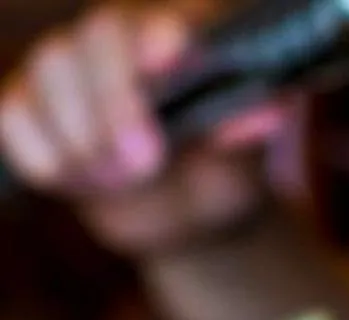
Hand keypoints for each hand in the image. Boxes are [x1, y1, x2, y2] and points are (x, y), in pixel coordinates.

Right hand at [0, 4, 293, 259]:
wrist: (184, 216)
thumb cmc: (219, 173)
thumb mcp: (244, 163)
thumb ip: (251, 133)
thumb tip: (269, 115)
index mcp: (178, 37)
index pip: (164, 21)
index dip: (160, 36)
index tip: (169, 61)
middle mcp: (116, 41)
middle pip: (95, 42)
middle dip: (116, 103)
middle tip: (146, 162)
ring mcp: (66, 70)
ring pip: (49, 74)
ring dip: (82, 135)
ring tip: (122, 182)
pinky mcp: (29, 107)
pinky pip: (14, 116)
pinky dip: (39, 151)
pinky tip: (73, 180)